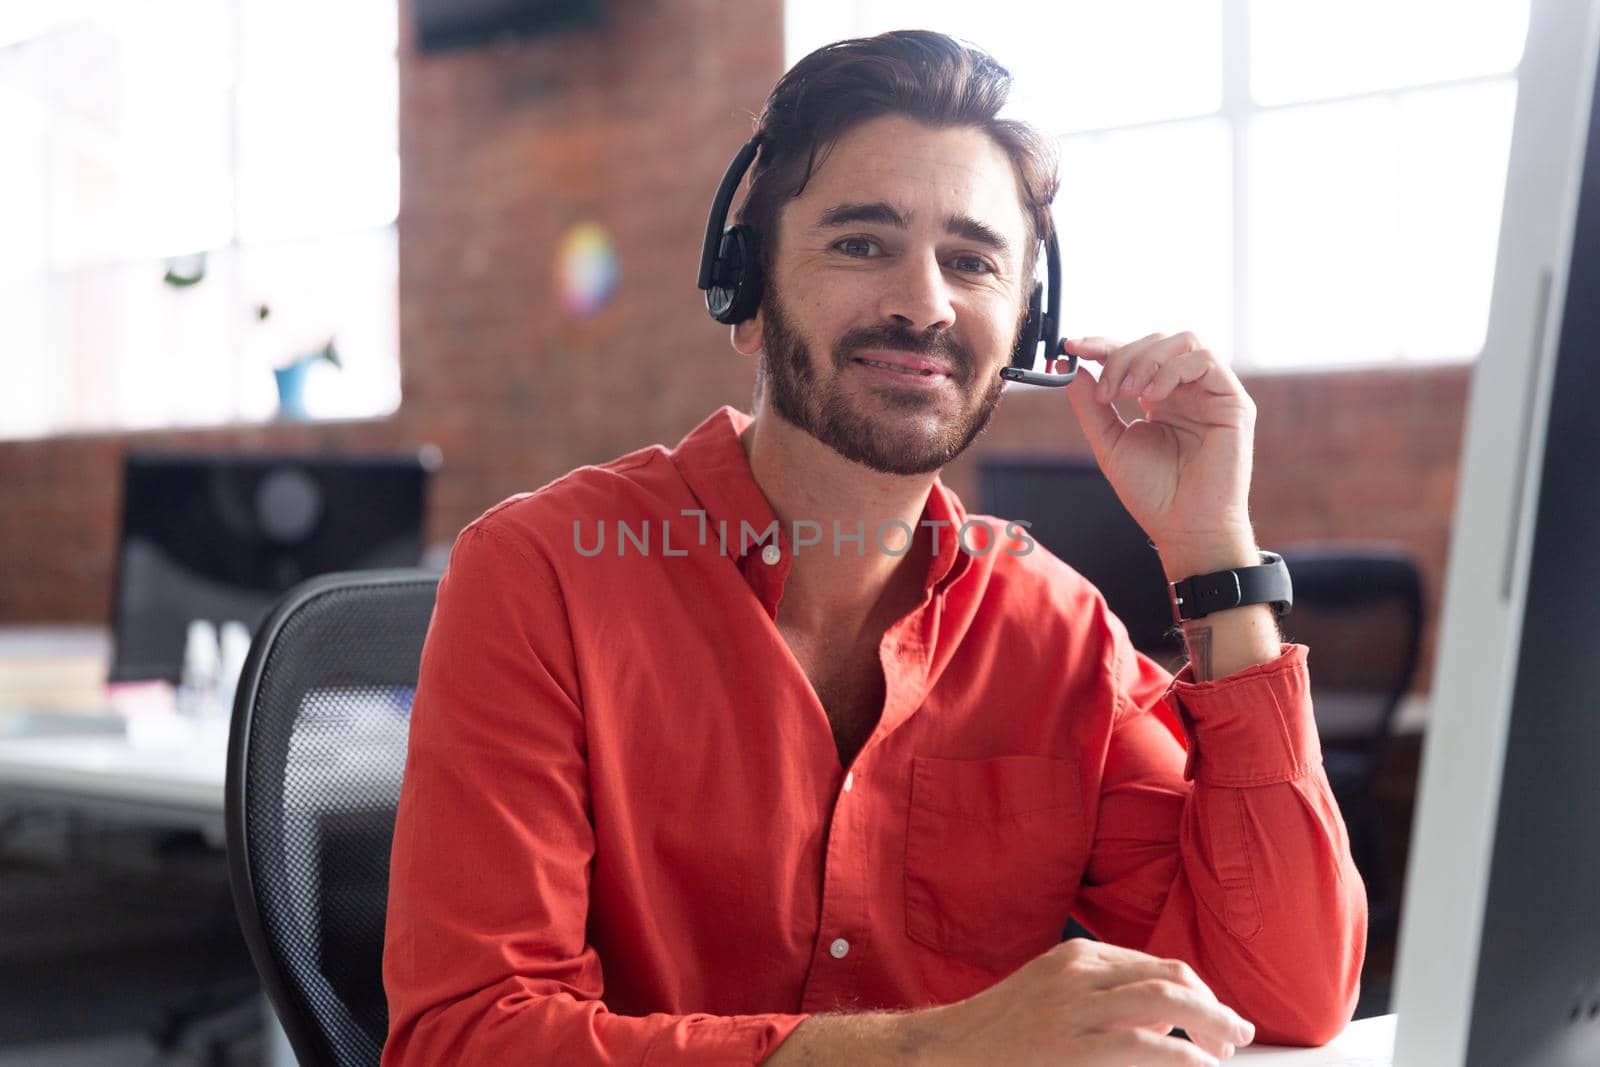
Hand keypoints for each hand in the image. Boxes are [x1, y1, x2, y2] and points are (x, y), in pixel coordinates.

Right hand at [917, 939, 1254, 1065]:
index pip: (1158, 966)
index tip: (1215, 1020)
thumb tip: (1163, 1021)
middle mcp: (1079, 974)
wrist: (948, 1053)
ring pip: (1168, 1003)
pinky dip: (1185, 1058)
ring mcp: (1076, 1010)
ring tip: (1225, 1051)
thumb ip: (1098, 994)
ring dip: (1211, 1027)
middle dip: (1215, 1008)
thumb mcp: (1049, 994)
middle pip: (1172, 979)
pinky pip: (1151, 1047)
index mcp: (1076, 957)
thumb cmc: (1002, 1033)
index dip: (1198, 994)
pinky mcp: (1076, 1050)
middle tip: (1235, 1036)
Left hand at [1061, 333, 1258, 577]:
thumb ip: (1091, 406)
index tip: (1073, 347)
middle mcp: (1186, 391)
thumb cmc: (1153, 493)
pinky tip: (1154, 396)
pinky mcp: (1234, 402)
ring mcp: (1211, 393)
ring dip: (1147, 359)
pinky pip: (1206, 360)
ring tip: (1128, 392)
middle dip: (1123, 356)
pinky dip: (1173, 370)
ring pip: (1183, 342)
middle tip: (1107, 389)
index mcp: (1159, 398)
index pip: (1133, 355)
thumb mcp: (1110, 444)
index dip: (1103, 345)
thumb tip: (1072, 369)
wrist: (1185, 527)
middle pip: (1156, 342)